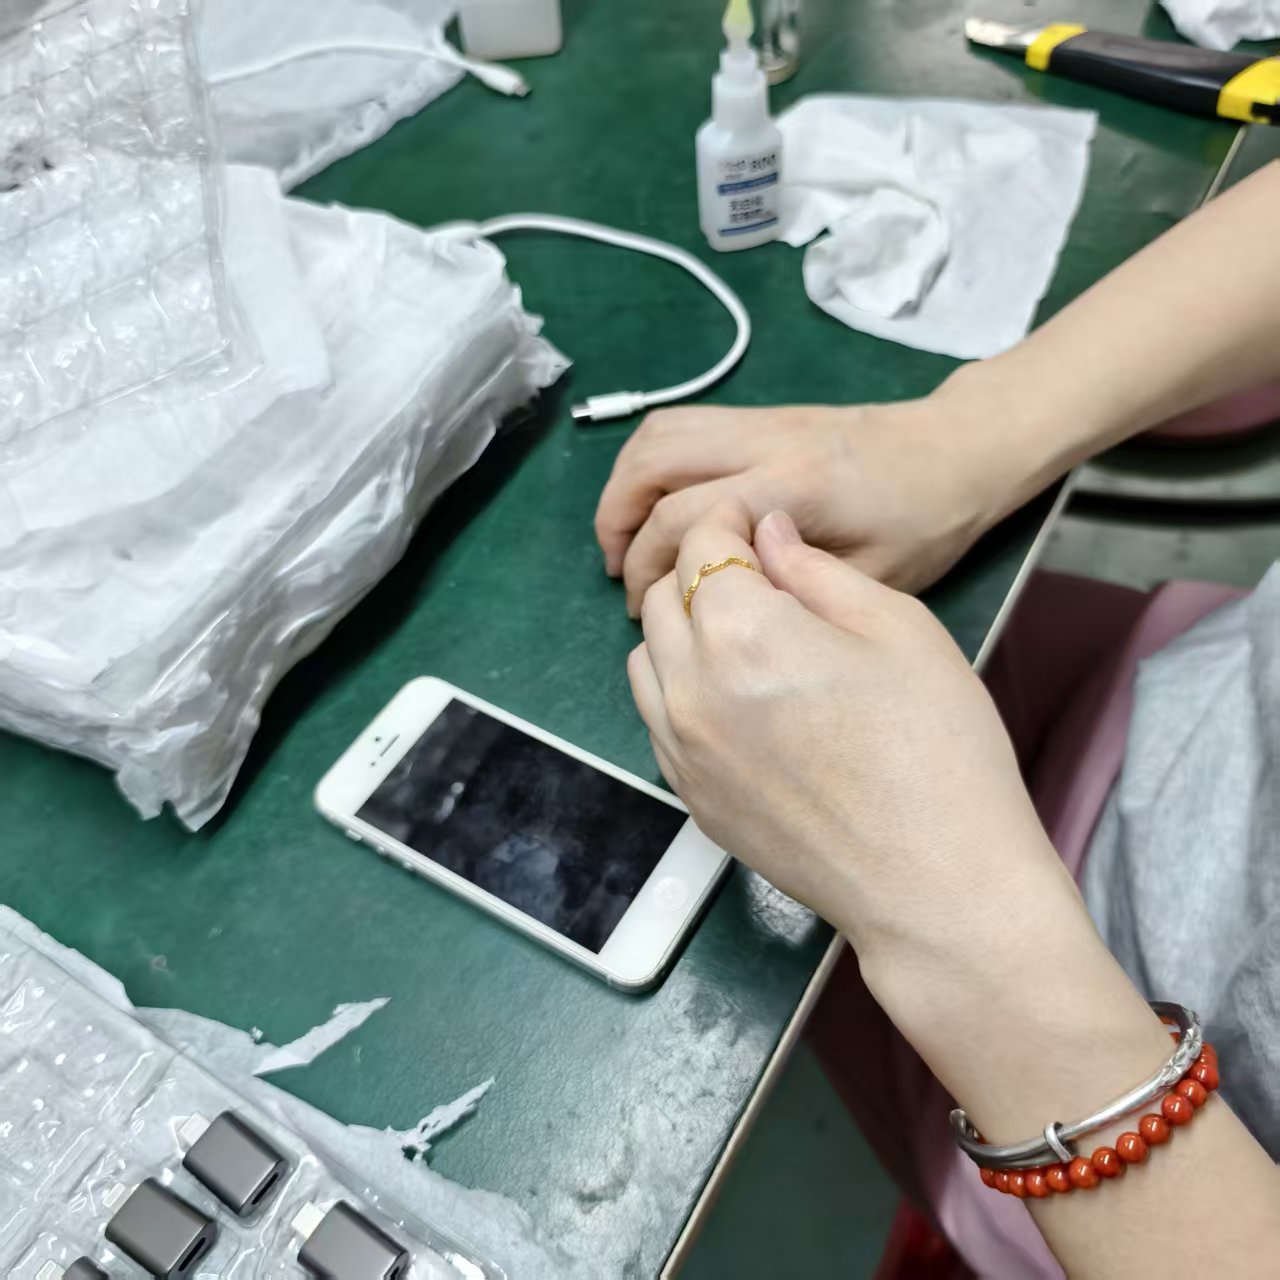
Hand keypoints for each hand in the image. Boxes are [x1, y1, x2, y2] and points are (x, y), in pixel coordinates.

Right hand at [595, 391, 1017, 616]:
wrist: (959, 449)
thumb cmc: (925, 523)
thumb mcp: (873, 578)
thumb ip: (795, 587)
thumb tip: (720, 595)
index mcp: (795, 487)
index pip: (688, 517)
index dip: (650, 565)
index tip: (645, 606)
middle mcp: (767, 441)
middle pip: (654, 459)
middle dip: (617, 518)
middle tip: (619, 571)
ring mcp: (761, 420)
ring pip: (661, 431)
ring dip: (626, 484)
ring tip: (627, 538)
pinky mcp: (762, 416)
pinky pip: (683, 426)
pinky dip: (652, 465)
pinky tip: (659, 508)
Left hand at [627, 501, 1073, 963]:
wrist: (936, 883)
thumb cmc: (939, 748)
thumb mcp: (900, 629)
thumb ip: (818, 572)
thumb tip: (766, 535)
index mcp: (742, 632)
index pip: (701, 544)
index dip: (730, 523)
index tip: (758, 526)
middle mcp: (689, 686)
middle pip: (662, 598)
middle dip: (702, 573)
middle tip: (761, 582)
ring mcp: (681, 749)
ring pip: (647, 659)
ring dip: (682, 633)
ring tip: (746, 641)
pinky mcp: (689, 797)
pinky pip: (657, 718)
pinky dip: (680, 690)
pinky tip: (738, 700)